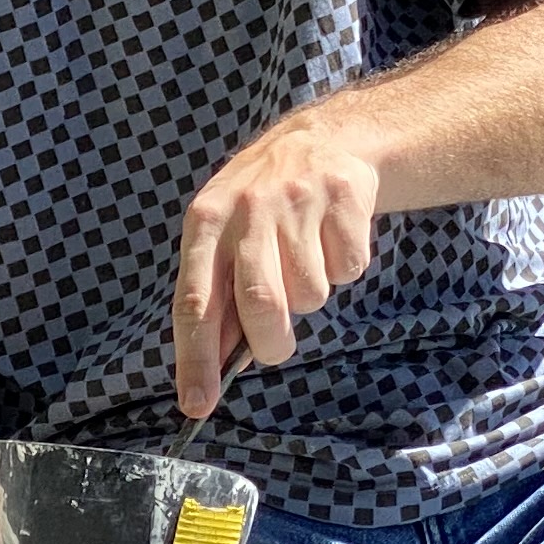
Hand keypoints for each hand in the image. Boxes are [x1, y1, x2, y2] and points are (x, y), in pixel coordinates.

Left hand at [172, 111, 378, 417]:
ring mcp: (298, 198)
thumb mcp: (226, 234)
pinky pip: (348, 270)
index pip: (195, 301)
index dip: (195, 359)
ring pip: (311, 294)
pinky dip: (343, 269)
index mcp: (206, 221)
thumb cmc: (264, 205)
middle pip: (260, 304)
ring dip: (311, 295)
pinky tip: (332, 238)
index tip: (197, 404)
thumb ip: (217, 294)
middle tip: (276, 345)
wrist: (326, 138)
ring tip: (305, 260)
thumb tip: (211, 368)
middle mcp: (248, 207)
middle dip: (271, 342)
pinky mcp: (343, 196)